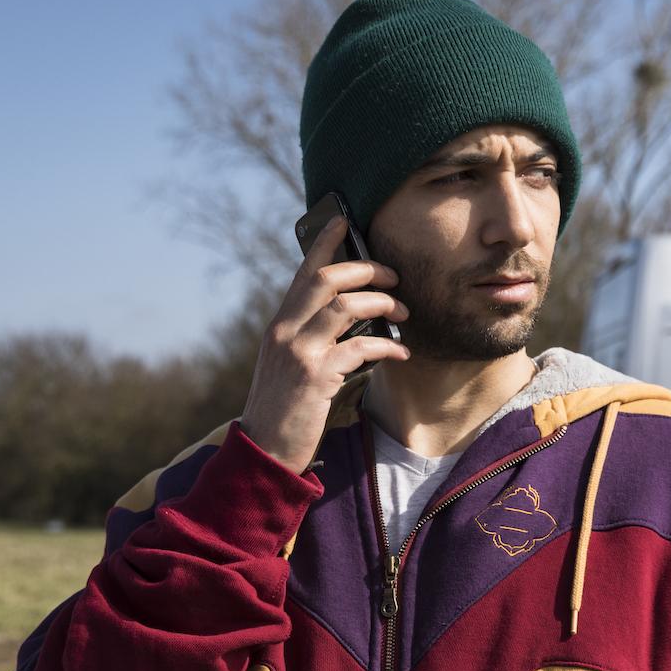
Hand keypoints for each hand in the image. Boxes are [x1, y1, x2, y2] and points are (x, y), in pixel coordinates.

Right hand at [238, 214, 412, 473]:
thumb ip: (310, 338)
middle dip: (367, 270)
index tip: (344, 220)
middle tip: (395, 277)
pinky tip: (402, 352)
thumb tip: (349, 317)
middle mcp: (284, 331)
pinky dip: (387, 345)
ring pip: (345, 306)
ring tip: (405, 311)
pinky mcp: (315, 377)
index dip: (325, 244)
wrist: (265, 450)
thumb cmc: (286, 408)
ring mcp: (298, 352)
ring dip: (382, 303)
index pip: (303, 273)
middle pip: (326, 279)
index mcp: (279, 325)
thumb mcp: (290, 365)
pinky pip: (360, 347)